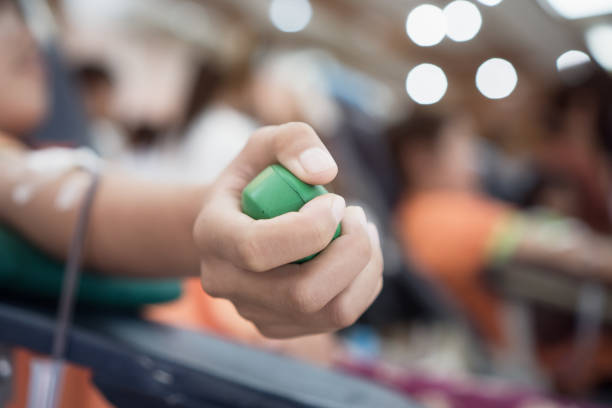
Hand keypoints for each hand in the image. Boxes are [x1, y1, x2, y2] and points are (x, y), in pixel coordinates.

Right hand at [194, 122, 382, 337]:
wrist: (234, 224)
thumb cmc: (254, 180)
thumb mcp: (266, 144)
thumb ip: (293, 141)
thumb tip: (324, 172)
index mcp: (212, 233)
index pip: (258, 249)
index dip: (311, 228)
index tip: (335, 201)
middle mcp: (224, 282)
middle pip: (301, 294)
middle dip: (350, 253)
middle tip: (358, 217)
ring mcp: (250, 312)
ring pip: (329, 313)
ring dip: (365, 269)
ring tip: (364, 232)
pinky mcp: (276, 326)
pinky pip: (337, 319)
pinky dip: (363, 284)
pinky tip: (356, 255)